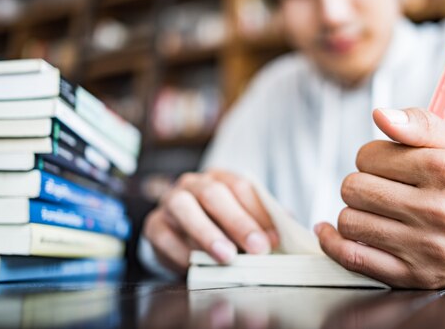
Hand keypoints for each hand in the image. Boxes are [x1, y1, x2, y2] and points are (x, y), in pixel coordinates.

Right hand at [143, 169, 278, 274]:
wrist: (177, 234)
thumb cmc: (217, 225)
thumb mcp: (241, 218)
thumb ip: (262, 221)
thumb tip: (291, 228)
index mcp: (219, 178)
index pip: (240, 187)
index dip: (258, 212)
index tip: (274, 238)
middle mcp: (193, 184)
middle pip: (214, 194)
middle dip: (238, 222)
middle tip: (258, 248)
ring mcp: (170, 202)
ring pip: (185, 208)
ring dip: (208, 233)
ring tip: (227, 256)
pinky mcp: (153, 224)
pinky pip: (164, 235)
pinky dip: (181, 252)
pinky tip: (196, 265)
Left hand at [315, 108, 444, 287]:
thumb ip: (420, 123)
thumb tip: (381, 115)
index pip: (370, 156)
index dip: (372, 157)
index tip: (385, 164)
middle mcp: (437, 210)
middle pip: (355, 188)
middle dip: (361, 183)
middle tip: (381, 188)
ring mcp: (424, 247)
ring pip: (349, 221)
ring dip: (354, 212)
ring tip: (375, 211)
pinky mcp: (411, 275)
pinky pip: (352, 258)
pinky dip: (334, 243)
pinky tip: (333, 231)